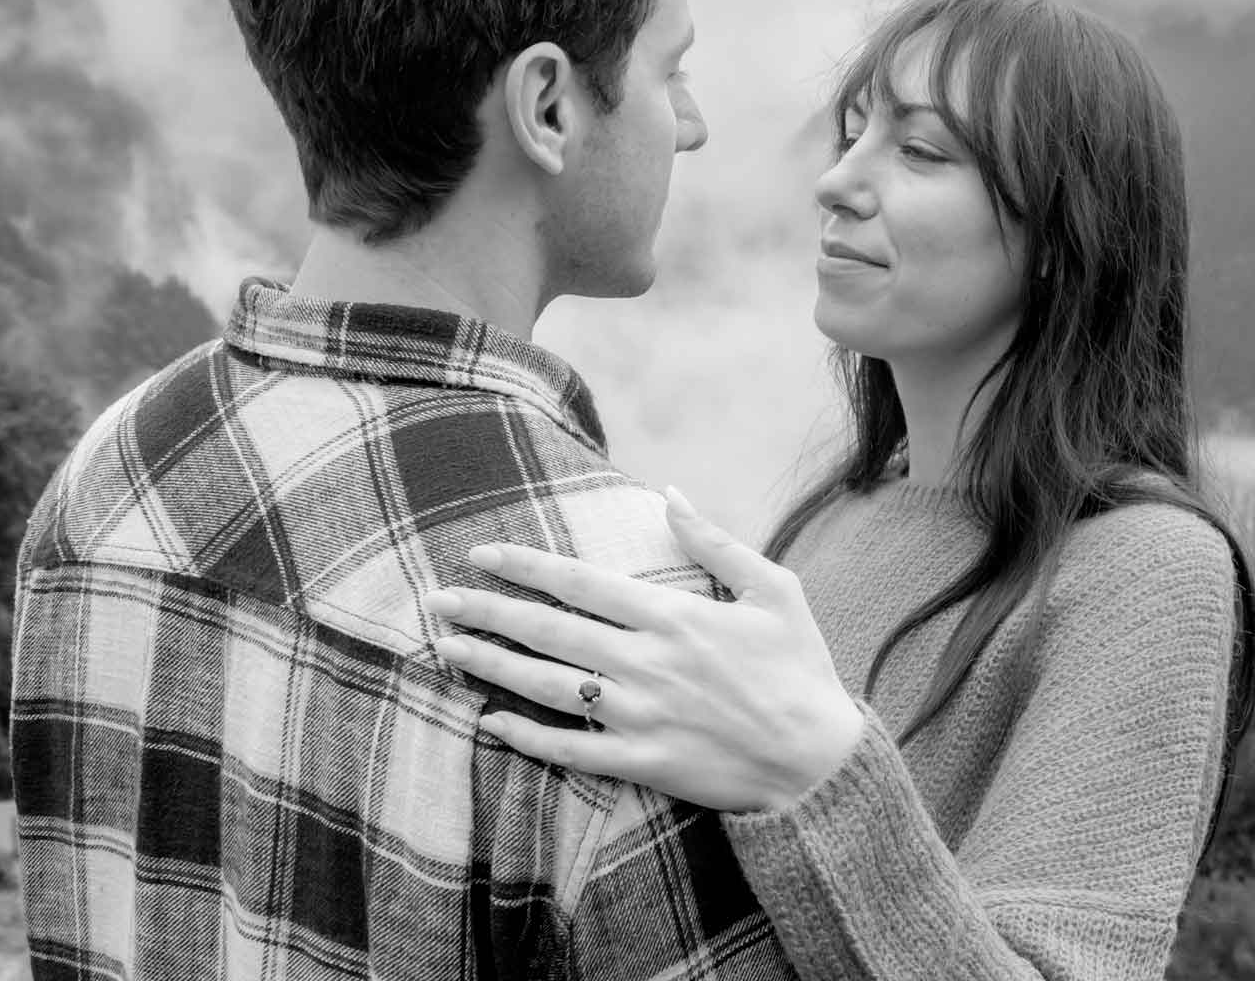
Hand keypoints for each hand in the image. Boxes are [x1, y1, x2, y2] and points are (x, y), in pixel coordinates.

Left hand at [424, 486, 864, 812]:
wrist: (818, 760)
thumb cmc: (801, 669)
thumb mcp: (775, 589)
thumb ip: (716, 540)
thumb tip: (671, 491)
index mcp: (674, 615)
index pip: (579, 583)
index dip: (524, 566)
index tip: (480, 554)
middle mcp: (645, 663)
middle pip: (548, 630)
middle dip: (487, 611)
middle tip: (436, 599)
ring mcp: (638, 716)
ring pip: (545, 686)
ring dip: (491, 665)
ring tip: (448, 648)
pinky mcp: (640, 762)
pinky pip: (568, 749)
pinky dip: (524, 736)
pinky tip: (490, 720)